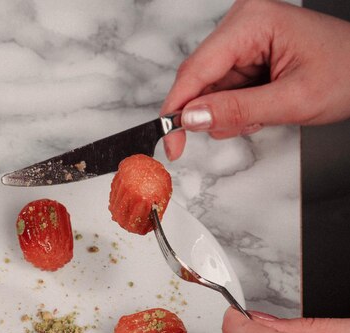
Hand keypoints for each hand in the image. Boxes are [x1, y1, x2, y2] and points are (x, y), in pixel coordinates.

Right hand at [161, 0, 349, 159]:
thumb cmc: (346, 74)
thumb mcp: (292, 100)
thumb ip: (237, 110)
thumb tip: (190, 118)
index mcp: (252, 21)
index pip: (197, 69)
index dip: (177, 109)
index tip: (170, 143)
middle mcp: (243, 23)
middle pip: (200, 80)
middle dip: (214, 113)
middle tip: (243, 125)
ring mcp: (244, 38)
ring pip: (211, 90)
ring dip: (230, 113)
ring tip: (265, 113)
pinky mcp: (248, 54)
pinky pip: (225, 90)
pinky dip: (238, 108)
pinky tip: (263, 107)